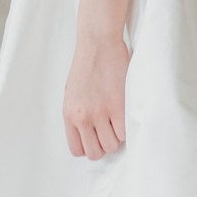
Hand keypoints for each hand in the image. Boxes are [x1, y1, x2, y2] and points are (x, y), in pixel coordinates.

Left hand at [63, 31, 128, 158]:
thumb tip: (88, 132)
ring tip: (118, 120)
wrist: (98, 44)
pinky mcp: (118, 106)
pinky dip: (127, 128)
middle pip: (95, 152)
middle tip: (110, 131)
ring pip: (112, 145)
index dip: (89, 147)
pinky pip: (124, 133)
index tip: (97, 138)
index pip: (77, 149)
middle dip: (104, 145)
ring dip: (117, 137)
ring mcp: (100, 113)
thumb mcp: (72, 92)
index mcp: (69, 114)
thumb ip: (78, 114)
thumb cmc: (87, 64)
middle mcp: (82, 117)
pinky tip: (126, 115)